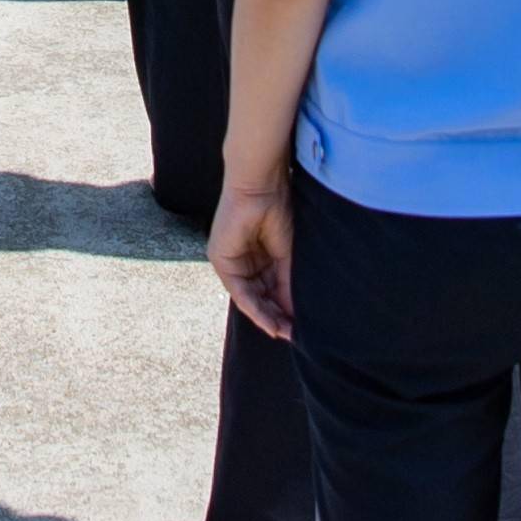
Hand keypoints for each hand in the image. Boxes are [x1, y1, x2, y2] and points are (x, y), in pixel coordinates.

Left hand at [206, 177, 294, 337]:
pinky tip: (269, 321)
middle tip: (292, 335)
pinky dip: (254, 307)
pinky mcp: (220, 259)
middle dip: (274, 317)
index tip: (299, 327)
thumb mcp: (287, 255)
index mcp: (258, 255)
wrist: (262, 186)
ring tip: (283, 332)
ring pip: (249, 298)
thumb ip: (288, 282)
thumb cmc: (278, 210)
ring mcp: (230, 260)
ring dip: (266, 317)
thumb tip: (296, 312)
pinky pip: (239, 291)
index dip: (283, 309)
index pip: (268, 288)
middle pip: (259, 296)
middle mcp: (242, 260)